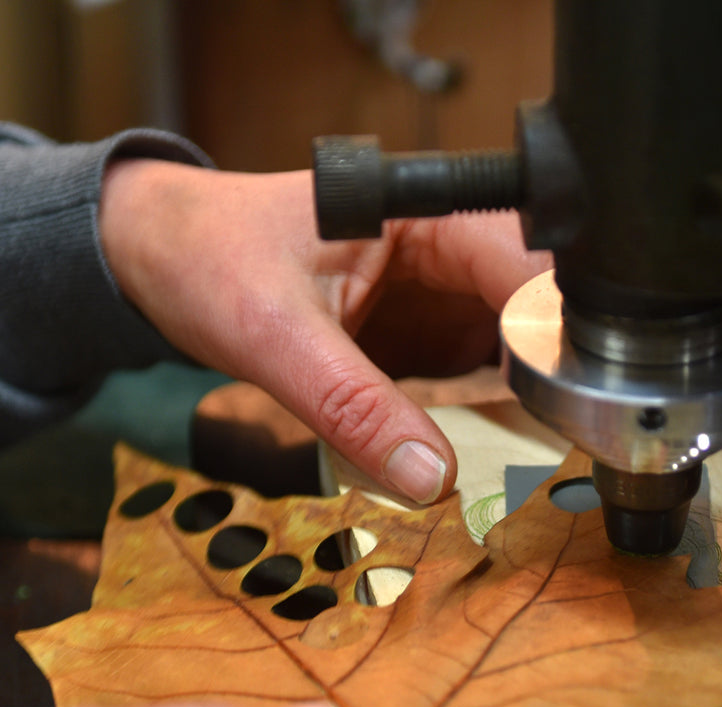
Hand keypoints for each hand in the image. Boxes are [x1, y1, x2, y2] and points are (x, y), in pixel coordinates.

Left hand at [98, 162, 550, 504]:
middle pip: (535, 316)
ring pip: (513, 358)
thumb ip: (351, 405)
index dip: (557, 336)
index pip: (526, 267)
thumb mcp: (272, 334)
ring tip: (528, 468)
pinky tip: (488, 462)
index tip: (568, 411)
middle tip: (560, 454)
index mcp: (425, 214)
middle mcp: (446, 252)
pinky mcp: (422, 340)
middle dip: (551, 383)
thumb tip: (431, 477)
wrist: (153, 262)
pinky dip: (484, 426)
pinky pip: (475, 387)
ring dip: (523, 412)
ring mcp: (439, 300)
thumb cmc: (204, 256)